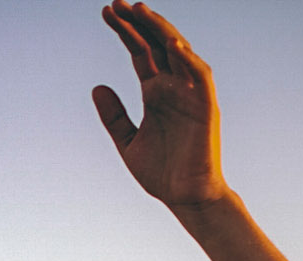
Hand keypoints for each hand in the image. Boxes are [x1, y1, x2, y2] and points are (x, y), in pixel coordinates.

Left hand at [93, 3, 229, 210]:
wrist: (185, 198)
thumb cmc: (161, 173)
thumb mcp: (127, 142)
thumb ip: (113, 115)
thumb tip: (96, 86)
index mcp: (155, 92)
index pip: (139, 52)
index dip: (124, 32)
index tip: (106, 12)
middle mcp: (173, 86)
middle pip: (156, 44)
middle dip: (138, 22)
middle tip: (117, 2)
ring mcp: (190, 93)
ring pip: (178, 52)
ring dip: (161, 30)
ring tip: (140, 11)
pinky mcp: (206, 106)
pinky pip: (199, 77)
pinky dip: (188, 60)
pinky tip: (172, 45)